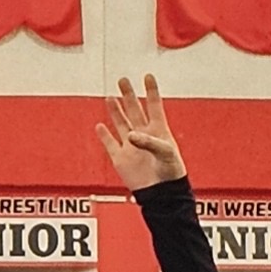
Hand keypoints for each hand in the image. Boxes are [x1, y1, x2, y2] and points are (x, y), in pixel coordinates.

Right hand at [96, 75, 186, 192]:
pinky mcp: (121, 159)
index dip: (151, 91)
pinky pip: (110, 144)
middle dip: (128, 94)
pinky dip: (104, 135)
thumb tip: (130, 135)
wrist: (162, 195)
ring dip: (115, 110)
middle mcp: (144, 135)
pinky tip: (100, 125)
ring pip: (121, 123)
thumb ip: (149, 142)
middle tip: (123, 80)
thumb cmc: (170, 174)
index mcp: (158, 130)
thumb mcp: (165, 153)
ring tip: (111, 97)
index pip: (154, 105)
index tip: (148, 76)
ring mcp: (131, 146)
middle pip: (134, 110)